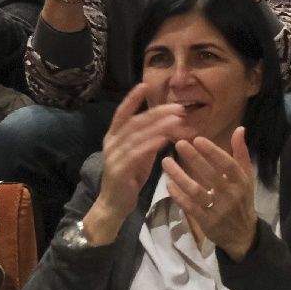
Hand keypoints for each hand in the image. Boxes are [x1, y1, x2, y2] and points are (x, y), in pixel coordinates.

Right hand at [95, 83, 189, 225]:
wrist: (114, 204)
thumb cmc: (129, 178)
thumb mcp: (139, 155)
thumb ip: (148, 139)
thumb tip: (167, 124)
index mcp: (114, 137)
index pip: (121, 113)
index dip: (132, 99)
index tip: (144, 85)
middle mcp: (112, 143)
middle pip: (135, 121)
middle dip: (158, 112)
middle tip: (178, 107)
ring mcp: (114, 155)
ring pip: (138, 134)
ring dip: (159, 125)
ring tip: (178, 119)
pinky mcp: (120, 169)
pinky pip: (137, 152)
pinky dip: (152, 143)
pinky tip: (166, 138)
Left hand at [161, 131, 262, 260]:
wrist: (242, 234)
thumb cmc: (242, 199)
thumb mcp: (247, 177)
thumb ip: (241, 153)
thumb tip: (239, 129)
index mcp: (241, 182)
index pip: (228, 165)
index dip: (213, 152)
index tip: (198, 139)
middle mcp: (231, 195)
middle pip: (210, 175)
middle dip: (194, 159)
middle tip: (179, 144)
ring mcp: (218, 210)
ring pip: (196, 191)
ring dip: (179, 176)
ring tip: (166, 161)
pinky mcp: (206, 222)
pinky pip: (189, 206)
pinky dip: (178, 194)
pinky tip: (168, 183)